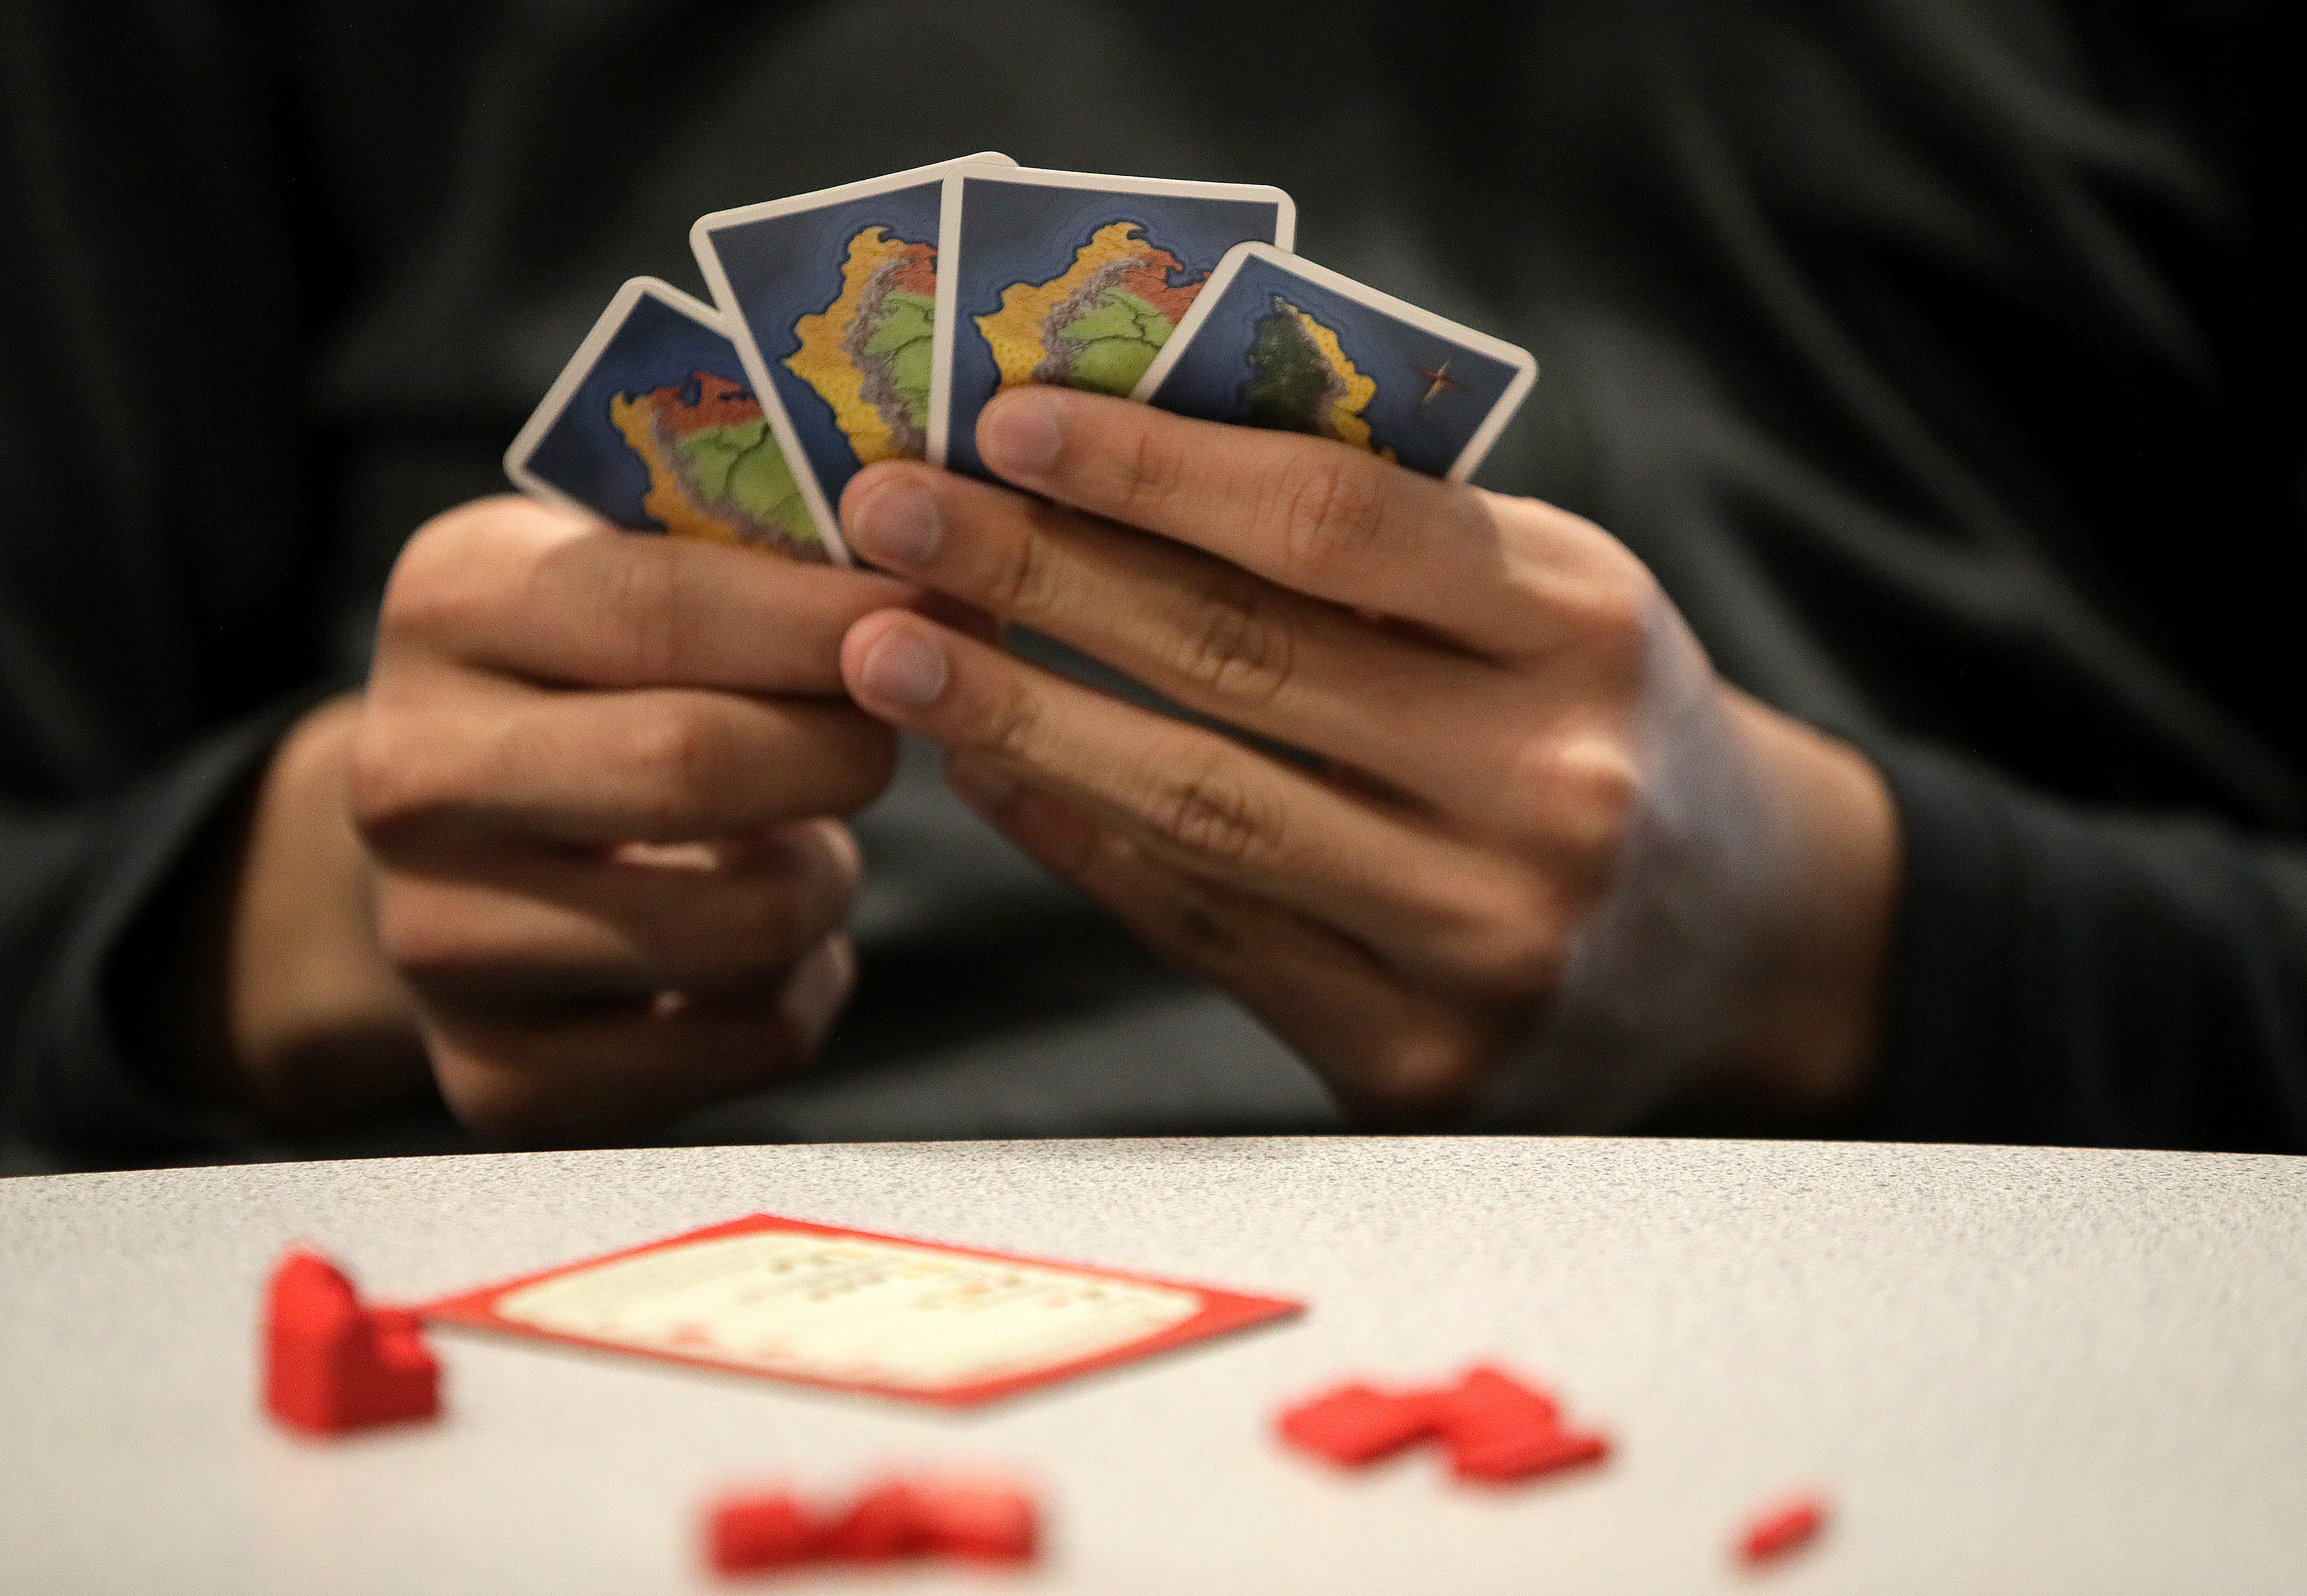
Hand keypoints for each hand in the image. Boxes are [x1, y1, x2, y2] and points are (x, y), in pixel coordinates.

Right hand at [285, 495, 916, 1144]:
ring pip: (743, 925)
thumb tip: (949, 558)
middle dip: (840, 749)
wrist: (452, 838)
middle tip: (885, 733)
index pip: (661, 608)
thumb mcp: (631, 563)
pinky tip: (764, 934)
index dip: (825, 617)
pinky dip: (804, 985)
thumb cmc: (590, 674)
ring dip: (826, 876)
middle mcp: (410, 780)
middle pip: (692, 768)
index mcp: (446, 607)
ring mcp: (441, 942)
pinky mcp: (507, 1077)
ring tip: (805, 834)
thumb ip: (758, 549)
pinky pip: (750, 1040)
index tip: (937, 610)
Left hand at [831, 388, 1897, 1125]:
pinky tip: (990, 770)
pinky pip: (1209, 930)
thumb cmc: (1604, 722)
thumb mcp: (1549, 594)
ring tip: (888, 648)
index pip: (1336, 524)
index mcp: (1582, 631)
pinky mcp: (1417, 1057)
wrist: (1750, 949)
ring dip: (1023, 719)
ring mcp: (1481, 939)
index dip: (1155, 470)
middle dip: (1038, 577)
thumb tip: (1119, 465)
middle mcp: (1542, 789)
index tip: (1007, 421)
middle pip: (1241, 661)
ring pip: (1204, 811)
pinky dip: (1083, 843)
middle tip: (887, 517)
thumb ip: (1384, 533)